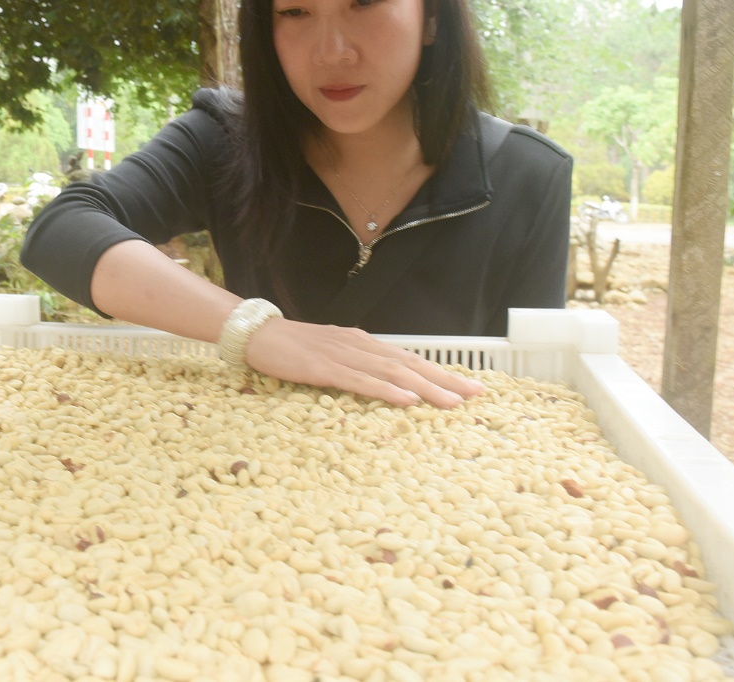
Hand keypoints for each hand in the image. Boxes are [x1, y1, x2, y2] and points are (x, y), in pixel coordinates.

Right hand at [243, 317, 485, 407]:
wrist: (256, 332)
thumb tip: (383, 381)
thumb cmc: (291, 346)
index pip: (409, 359)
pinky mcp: (324, 368)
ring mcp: (342, 356)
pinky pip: (360, 382)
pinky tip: (406, 400)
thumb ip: (356, 364)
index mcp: (362, 343)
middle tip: (476, 394)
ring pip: (392, 373)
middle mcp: (359, 346)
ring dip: (425, 388)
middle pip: (409, 364)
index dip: (440, 372)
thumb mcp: (331, 353)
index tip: (469, 386)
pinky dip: (386, 391)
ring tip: (452, 401)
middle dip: (445, 380)